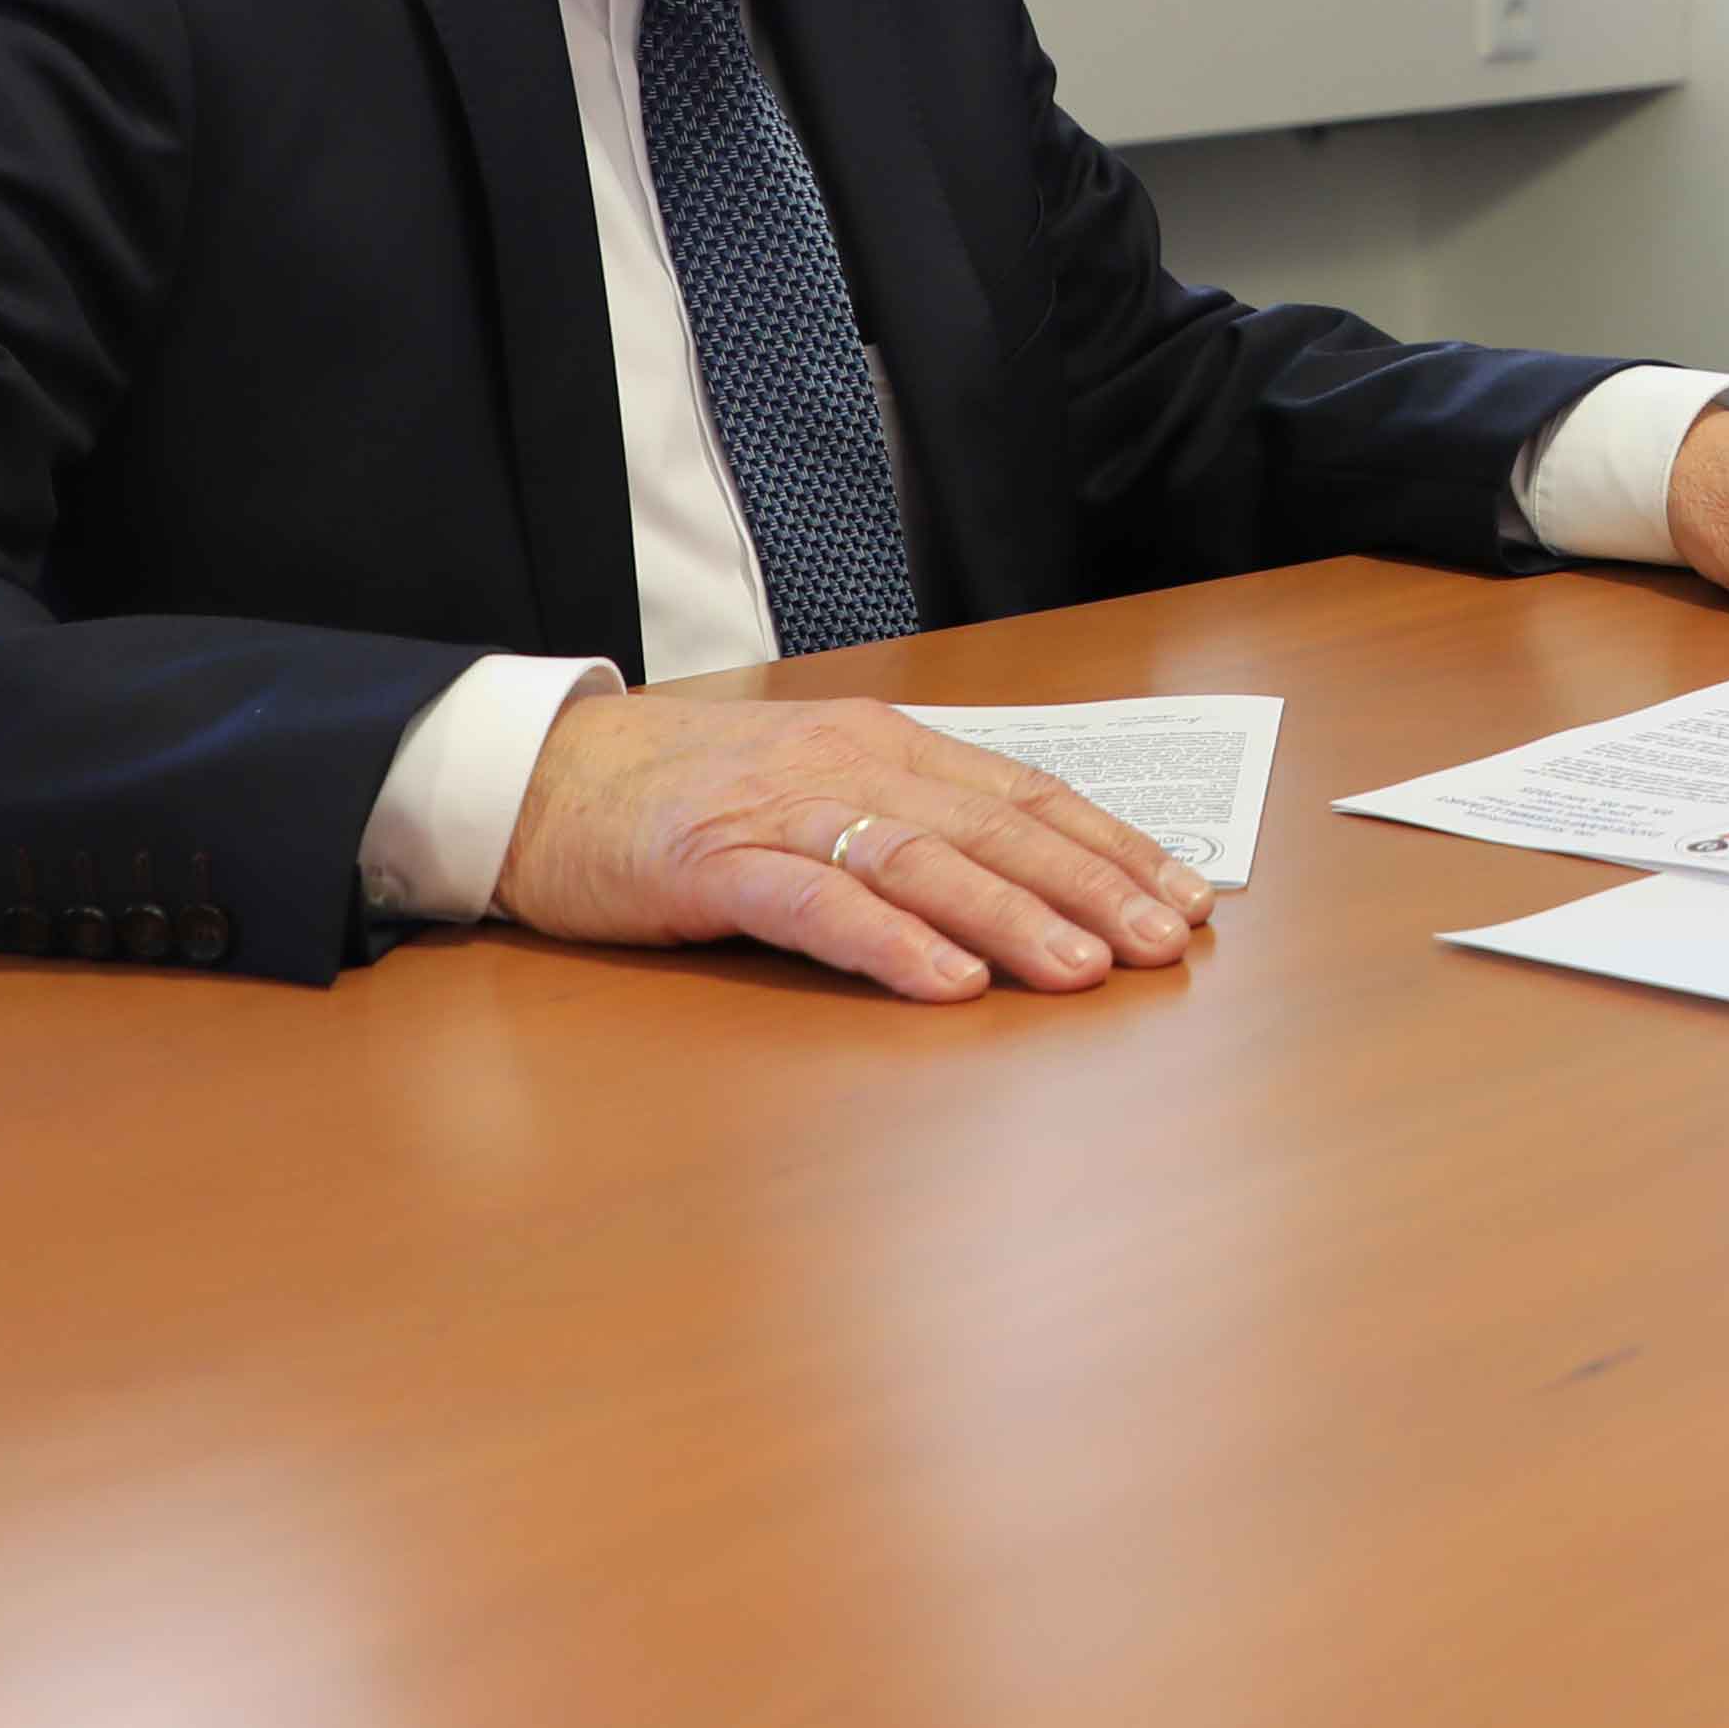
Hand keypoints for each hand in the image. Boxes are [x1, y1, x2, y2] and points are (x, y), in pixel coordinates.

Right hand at [494, 688, 1214, 1003]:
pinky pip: (817, 905)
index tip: (1186, 896)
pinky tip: (947, 982)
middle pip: (993, 826)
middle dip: (1090, 885)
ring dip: (1011, 916)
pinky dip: (889, 944)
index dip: (1111, 845)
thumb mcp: (816, 786)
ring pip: (922, 862)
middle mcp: (849, 765)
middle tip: (1163, 943)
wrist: (542, 774)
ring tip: (1081, 970)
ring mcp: (781, 813)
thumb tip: (1024, 876)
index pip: (1024, 792)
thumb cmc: (687, 792)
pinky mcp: (714, 863)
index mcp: (885, 744)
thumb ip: (907, 818)